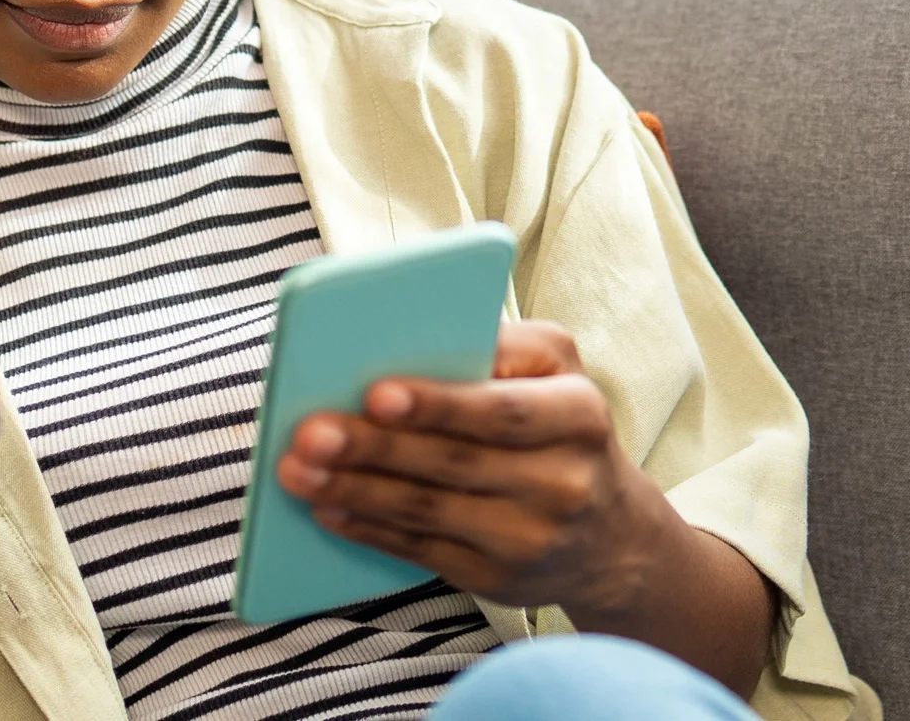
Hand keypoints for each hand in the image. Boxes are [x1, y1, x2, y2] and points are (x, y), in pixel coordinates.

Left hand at [273, 320, 671, 617]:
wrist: (613, 536)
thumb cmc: (563, 428)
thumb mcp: (559, 370)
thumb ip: (505, 342)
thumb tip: (422, 330)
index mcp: (578, 415)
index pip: (503, 410)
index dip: (439, 404)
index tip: (376, 393)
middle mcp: (562, 482)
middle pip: (454, 463)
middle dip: (374, 448)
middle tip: (309, 433)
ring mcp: (530, 538)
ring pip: (429, 512)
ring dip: (355, 491)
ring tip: (297, 471)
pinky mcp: (498, 579)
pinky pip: (422, 552)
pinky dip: (368, 530)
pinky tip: (327, 509)